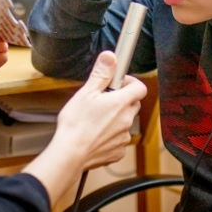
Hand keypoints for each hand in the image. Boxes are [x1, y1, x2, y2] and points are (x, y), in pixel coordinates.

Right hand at [52, 50, 146, 169]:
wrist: (70, 154)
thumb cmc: (76, 124)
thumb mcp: (86, 92)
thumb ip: (101, 74)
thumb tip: (111, 57)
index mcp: (121, 103)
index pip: (140, 87)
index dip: (130, 82)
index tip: (118, 83)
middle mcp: (126, 120)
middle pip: (132, 104)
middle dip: (121, 100)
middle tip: (102, 100)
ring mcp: (123, 137)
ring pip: (124, 123)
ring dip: (115, 119)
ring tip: (94, 120)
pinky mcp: (117, 152)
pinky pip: (118, 140)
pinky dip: (110, 137)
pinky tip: (95, 135)